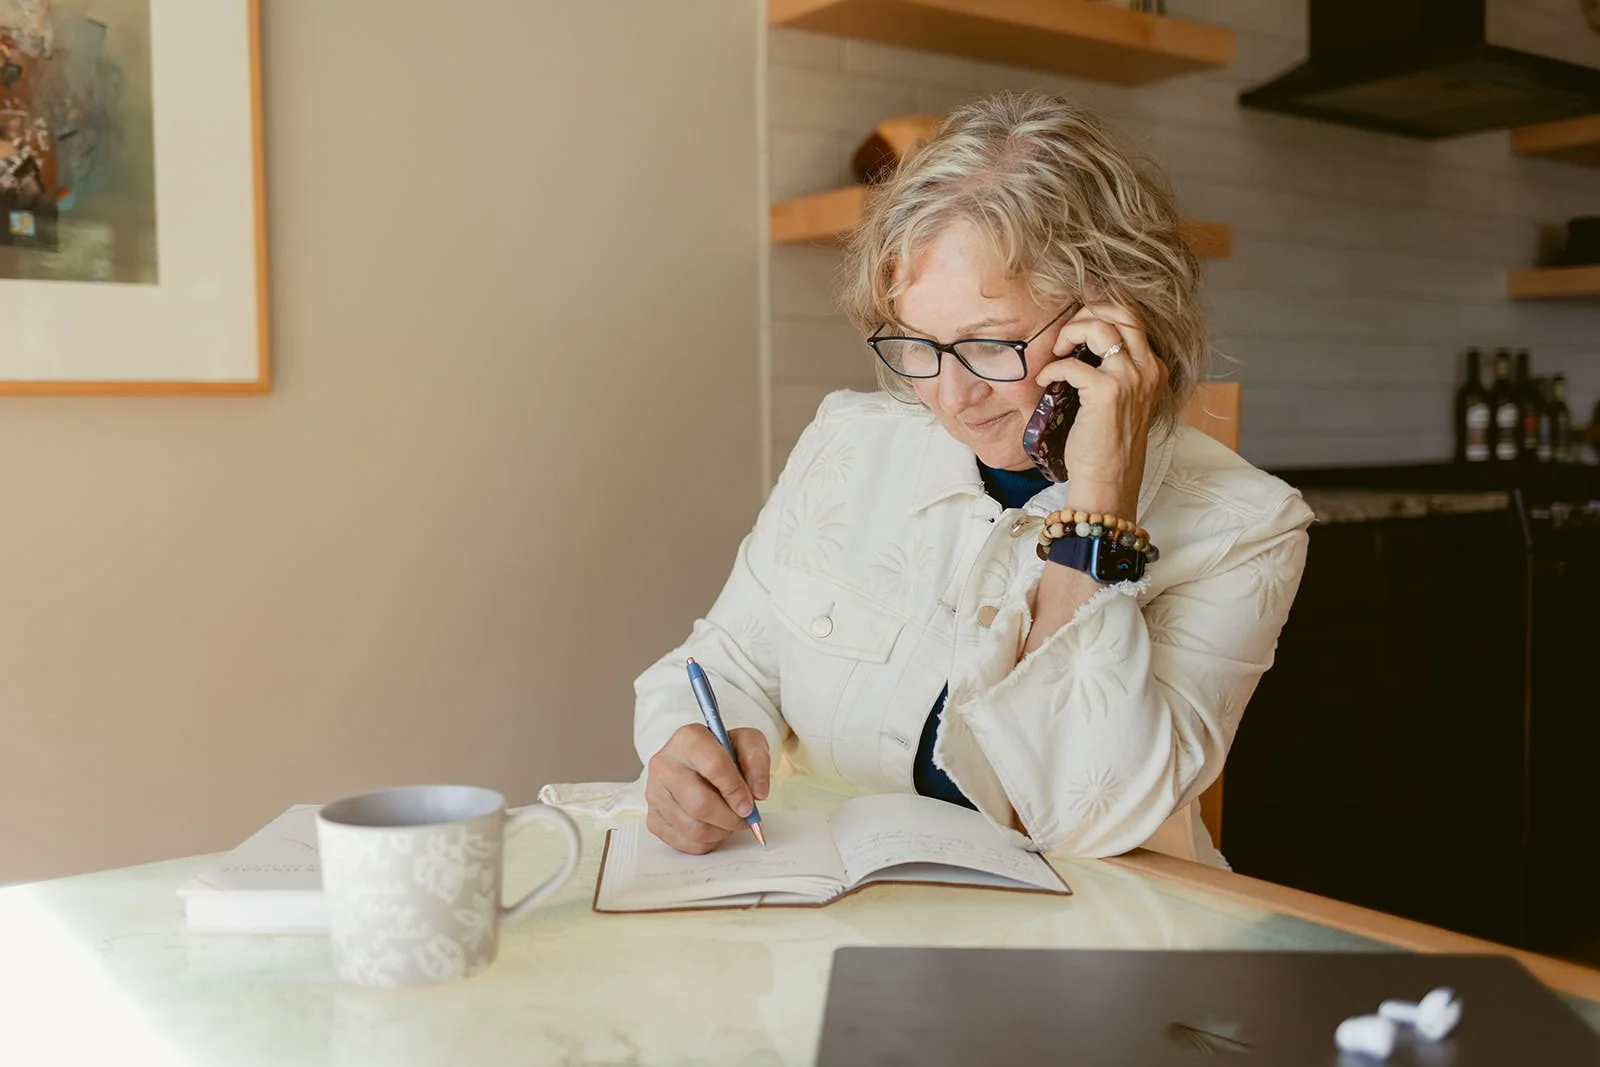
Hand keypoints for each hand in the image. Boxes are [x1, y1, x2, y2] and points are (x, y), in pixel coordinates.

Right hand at [645, 724, 769, 854]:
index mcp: (688, 739)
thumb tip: (758, 792)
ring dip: (721, 831)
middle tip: (744, 819)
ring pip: (693, 827)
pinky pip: (685, 842)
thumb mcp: (746, 743)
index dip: (736, 790)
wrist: (697, 762)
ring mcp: (655, 792)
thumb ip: (756, 760)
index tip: (749, 805)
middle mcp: (664, 764)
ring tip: (730, 821)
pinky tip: (714, 827)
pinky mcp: (653, 817)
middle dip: (729, 818)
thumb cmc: (722, 752)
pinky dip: (707, 842)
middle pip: (699, 803)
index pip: (714, 765)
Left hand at [1035, 303, 1167, 515]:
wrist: (1109, 480)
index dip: (1102, 311)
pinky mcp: (1107, 392)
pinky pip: (1072, 365)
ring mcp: (1130, 379)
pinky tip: (1045, 380)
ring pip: (1100, 327)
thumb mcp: (1123, 400)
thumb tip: (1082, 343)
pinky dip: (1052, 369)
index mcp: (1155, 368)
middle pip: (1122, 312)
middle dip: (1088, 312)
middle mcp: (1148, 369)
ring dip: (1070, 332)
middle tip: (1066, 333)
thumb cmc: (1108, 444)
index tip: (1077, 323)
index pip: (1133, 318)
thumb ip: (1115, 371)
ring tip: (1056, 351)